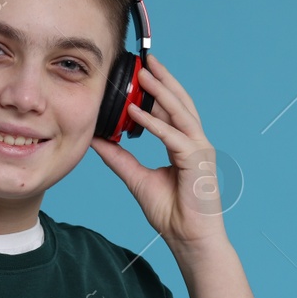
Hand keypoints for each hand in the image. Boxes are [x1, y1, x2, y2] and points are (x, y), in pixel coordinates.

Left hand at [89, 56, 227, 251]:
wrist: (188, 238)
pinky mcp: (197, 161)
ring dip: (161, 91)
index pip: (171, 111)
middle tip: (146, 59)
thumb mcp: (137, 179)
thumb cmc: (171, 213)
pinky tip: (137, 112)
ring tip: (145, 73)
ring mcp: (199, 150)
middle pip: (179, 103)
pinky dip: (155, 124)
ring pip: (180, 112)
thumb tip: (98, 141)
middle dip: (163, 80)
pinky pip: (173, 137)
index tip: (141, 74)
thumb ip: (119, 158)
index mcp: (184, 146)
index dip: (157, 91)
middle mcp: (194, 143)